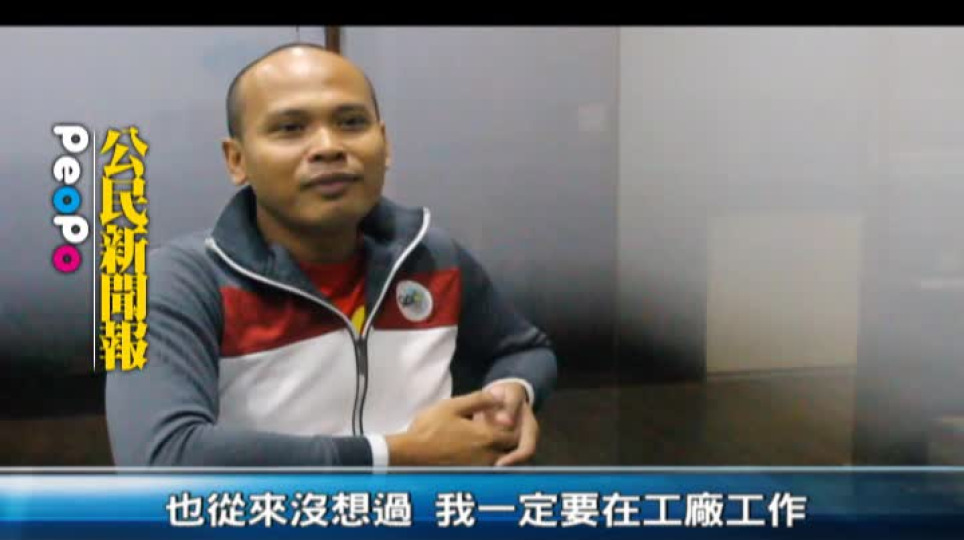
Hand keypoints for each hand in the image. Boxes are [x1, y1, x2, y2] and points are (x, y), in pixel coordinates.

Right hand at [385, 390, 519, 465]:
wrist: (410, 454)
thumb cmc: (430, 427)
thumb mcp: (453, 406)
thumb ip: (479, 400)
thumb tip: (499, 395)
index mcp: (487, 436)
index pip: (515, 432)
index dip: (514, 423)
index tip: (505, 415)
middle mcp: (488, 455)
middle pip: (511, 449)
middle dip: (510, 437)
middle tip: (499, 425)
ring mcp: (479, 468)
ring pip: (501, 460)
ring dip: (501, 449)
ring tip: (488, 437)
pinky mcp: (470, 476)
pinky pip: (489, 468)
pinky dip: (490, 459)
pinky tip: (476, 450)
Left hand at [477, 382, 538, 466]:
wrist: (503, 395)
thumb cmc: (509, 394)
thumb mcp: (512, 394)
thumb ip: (511, 406)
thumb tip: (505, 422)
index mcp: (530, 431)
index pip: (526, 450)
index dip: (514, 459)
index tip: (499, 464)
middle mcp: (523, 442)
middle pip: (515, 463)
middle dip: (499, 468)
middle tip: (481, 472)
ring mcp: (511, 447)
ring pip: (503, 463)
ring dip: (490, 468)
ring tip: (473, 470)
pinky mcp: (499, 448)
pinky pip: (492, 458)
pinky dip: (483, 462)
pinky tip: (469, 463)